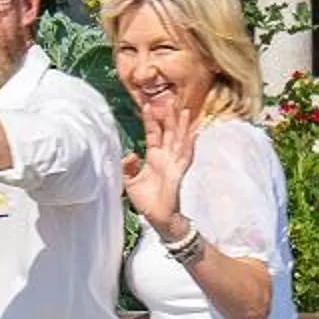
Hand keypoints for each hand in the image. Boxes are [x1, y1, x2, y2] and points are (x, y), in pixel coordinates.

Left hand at [124, 102, 196, 233]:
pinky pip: (186, 155)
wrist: (158, 218)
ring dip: (182, 126)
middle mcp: (166, 157)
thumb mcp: (129, 182)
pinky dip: (189, 144)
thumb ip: (127, 167)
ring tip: (183, 110)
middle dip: (168, 116)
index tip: (146, 105)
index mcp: (154, 157)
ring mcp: (175, 163)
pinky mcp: (180, 172)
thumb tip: (131, 154)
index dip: (151, 119)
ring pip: (179, 139)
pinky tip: (192, 133)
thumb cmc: (147, 202)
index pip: (153, 133)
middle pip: (169, 132)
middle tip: (169, 100)